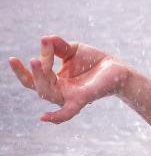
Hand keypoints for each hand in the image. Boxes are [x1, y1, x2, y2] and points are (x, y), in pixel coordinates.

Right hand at [9, 36, 128, 123]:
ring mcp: (68, 96)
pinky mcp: (81, 98)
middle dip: (29, 72)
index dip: (35, 61)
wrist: (116, 68)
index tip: (44, 41)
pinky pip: (66, 112)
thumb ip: (57, 46)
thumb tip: (45, 39)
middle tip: (30, 58)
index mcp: (53, 80)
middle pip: (36, 85)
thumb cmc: (92, 60)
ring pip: (47, 92)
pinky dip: (55, 116)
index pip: (34, 75)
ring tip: (35, 61)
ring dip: (39, 77)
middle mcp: (57, 90)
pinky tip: (43, 117)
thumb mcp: (72, 49)